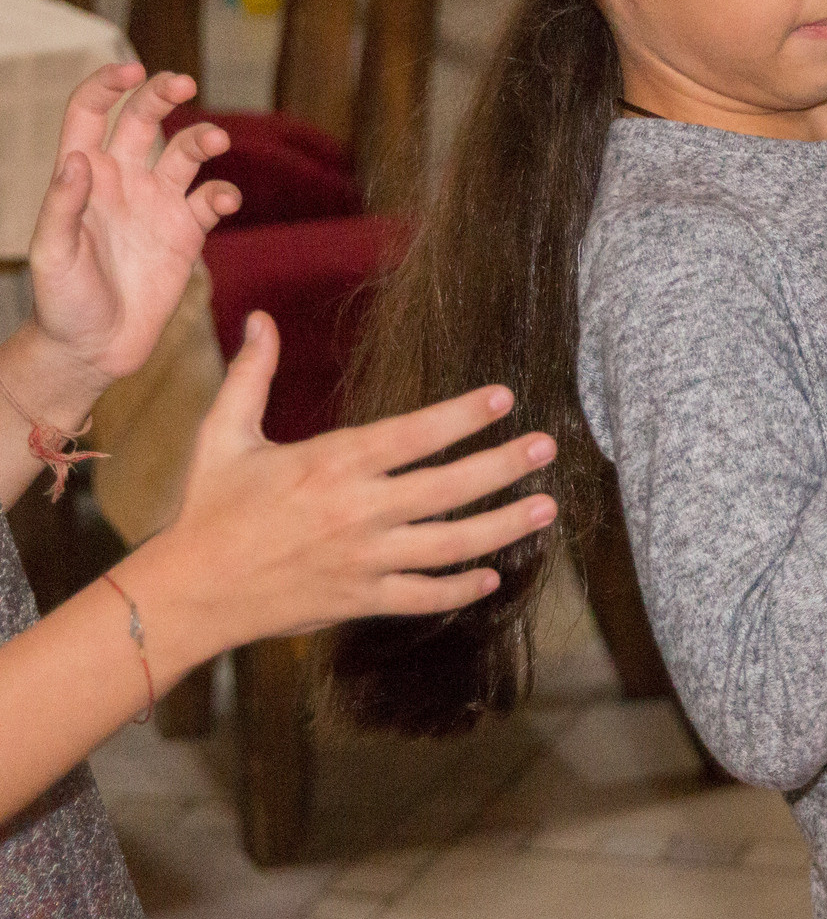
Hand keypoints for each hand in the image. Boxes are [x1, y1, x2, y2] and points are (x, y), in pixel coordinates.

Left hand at [26, 64, 237, 392]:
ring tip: (215, 142)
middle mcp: (122, 181)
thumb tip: (78, 159)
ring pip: (186, 153)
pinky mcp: (186, 233)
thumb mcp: (53, 254)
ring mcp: (157, 205)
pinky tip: (222, 202)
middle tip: (182, 83)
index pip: (92, 114)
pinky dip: (223, 194)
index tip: (133, 70)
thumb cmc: (62, 302)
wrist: (94, 349)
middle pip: (144, 120)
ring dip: (202, 138)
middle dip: (162, 95)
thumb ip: (64, 205)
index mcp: (83, 177)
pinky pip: (211, 200)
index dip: (109, 85)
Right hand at [120, 311, 558, 659]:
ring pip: (450, 544)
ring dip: (504, 526)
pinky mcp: (359, 599)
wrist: (187, 592)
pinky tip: (495, 577)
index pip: (412, 434)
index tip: (505, 398)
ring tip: (547, 507)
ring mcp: (363, 559)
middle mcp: (355, 511)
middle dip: (503, 466)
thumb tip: (260, 319)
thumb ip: (251, 375)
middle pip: (448, 487)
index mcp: (330, 464)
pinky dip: (461, 589)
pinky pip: (423, 595)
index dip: (462, 416)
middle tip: (547, 447)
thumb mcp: (223, 434)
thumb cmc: (207, 508)